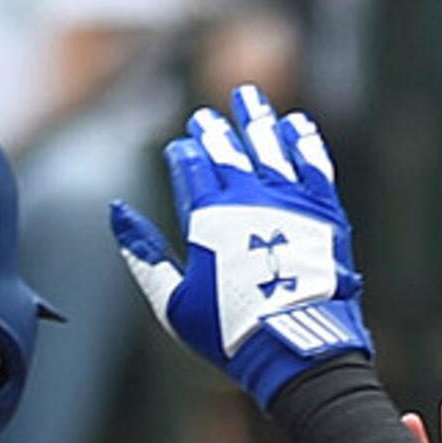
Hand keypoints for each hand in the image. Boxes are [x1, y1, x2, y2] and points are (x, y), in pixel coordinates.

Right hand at [112, 84, 369, 406]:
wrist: (298, 346)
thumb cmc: (230, 331)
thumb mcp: (173, 302)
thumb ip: (144, 255)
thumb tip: (117, 212)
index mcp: (209, 219)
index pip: (191, 169)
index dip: (185, 154)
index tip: (182, 145)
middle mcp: (249, 200)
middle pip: (228, 152)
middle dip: (214, 131)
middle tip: (206, 115)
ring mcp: (289, 201)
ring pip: (270, 146)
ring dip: (257, 119)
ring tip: (248, 96)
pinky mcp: (324, 210)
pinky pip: (312, 164)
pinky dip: (303, 141)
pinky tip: (296, 125)